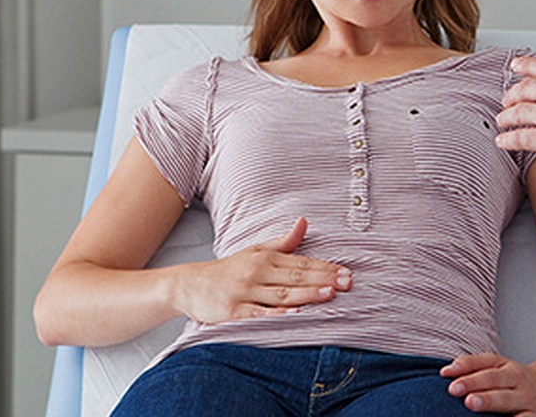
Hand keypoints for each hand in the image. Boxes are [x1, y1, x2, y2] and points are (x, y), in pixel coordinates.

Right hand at [173, 217, 350, 322]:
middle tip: (347, 283)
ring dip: (306, 294)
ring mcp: (245, 292)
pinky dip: (277, 313)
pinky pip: (259, 313)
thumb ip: (283, 242)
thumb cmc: (228, 270)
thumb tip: (304, 222)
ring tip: (329, 294)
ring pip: (281, 294)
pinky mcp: (233, 312)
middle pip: (295, 277)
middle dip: (323, 279)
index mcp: (265, 258)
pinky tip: (294, 313)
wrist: (188, 285)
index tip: (346, 272)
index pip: (301, 263)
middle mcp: (257, 273)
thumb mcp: (255, 251)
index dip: (325, 267)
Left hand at [441, 353, 535, 415]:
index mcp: (509, 370)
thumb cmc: (515, 381)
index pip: (488, 370)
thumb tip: (446, 371)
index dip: (468, 374)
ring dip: (496, 407)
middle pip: (500, 387)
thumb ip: (472, 365)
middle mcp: (521, 386)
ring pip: (513, 407)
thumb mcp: (498, 367)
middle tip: (467, 400)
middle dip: (484, 395)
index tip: (448, 381)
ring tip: (476, 408)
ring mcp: (531, 404)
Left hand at [496, 34, 535, 167]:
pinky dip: (509, 140)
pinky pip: (520, 137)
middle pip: (526, 88)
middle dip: (513, 93)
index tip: (517, 66)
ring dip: (507, 116)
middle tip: (507, 97)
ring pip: (519, 112)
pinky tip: (503, 142)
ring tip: (502, 120)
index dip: (528, 66)